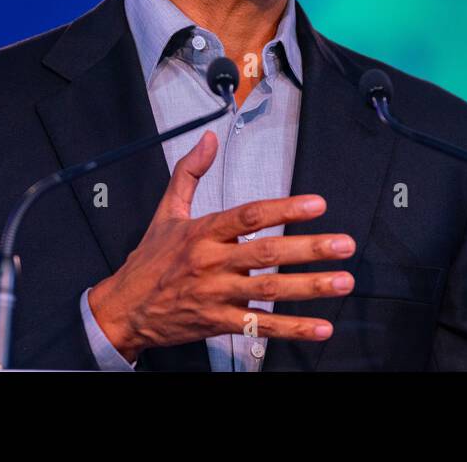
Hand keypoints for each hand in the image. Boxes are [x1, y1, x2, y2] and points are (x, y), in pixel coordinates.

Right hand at [87, 130, 356, 362]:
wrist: (123, 310)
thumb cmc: (149, 261)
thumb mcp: (165, 212)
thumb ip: (189, 172)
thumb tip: (209, 138)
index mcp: (202, 232)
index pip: (248, 215)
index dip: (284, 208)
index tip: (317, 204)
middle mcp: (212, 262)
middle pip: (266, 253)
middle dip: (308, 249)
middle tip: (344, 244)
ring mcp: (216, 295)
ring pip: (268, 290)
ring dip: (309, 287)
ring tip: (343, 280)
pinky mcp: (219, 323)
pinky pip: (259, 327)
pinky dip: (291, 329)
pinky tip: (320, 327)